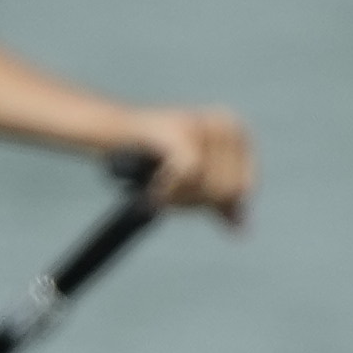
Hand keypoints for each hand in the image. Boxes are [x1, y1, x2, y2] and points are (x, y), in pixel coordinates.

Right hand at [116, 104, 256, 224]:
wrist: (109, 133)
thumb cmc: (149, 158)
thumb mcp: (191, 182)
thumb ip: (218, 202)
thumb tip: (241, 229)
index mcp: (235, 133)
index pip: (243, 188)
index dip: (214, 203)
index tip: (186, 195)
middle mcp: (224, 124)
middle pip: (228, 191)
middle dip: (193, 202)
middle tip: (165, 190)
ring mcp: (203, 125)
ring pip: (212, 187)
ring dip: (178, 198)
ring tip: (157, 187)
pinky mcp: (180, 131)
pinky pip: (190, 175)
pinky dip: (169, 191)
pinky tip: (153, 194)